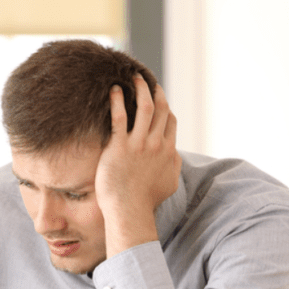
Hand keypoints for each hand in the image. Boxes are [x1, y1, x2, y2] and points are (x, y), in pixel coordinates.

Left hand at [95, 75, 180, 254]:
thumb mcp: (169, 184)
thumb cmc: (146, 201)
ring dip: (140, 90)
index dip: (166, 107)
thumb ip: (173, 166)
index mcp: (168, 151)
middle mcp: (156, 144)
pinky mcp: (120, 147)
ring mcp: (138, 144)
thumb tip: (174, 156)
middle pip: (161, 110)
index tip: (160, 98)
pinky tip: (114, 90)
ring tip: (133, 77)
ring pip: (145, 108)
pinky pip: (120, 117)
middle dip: (155, 93)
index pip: (171, 122)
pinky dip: (118, 101)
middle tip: (147, 81)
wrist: (129, 210)